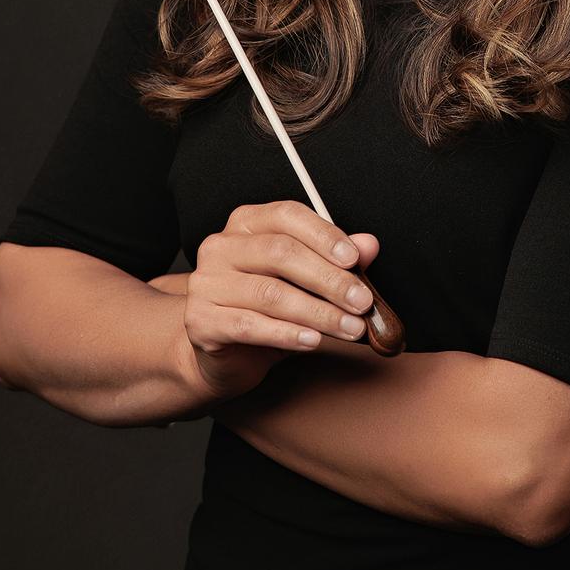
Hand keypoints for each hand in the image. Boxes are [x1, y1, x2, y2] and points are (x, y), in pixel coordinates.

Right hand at [168, 201, 382, 404]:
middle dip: (329, 279)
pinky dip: (287, 334)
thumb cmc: (268, 309)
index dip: (324, 235)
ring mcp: (207, 283)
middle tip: (362, 302)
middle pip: (281, 253)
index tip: (355, 259)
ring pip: (270, 293)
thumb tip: (369, 245)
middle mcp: (221, 246)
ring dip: (318, 313)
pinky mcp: (201, 320)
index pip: (287, 215)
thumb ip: (335, 260)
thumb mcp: (305, 282)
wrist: (226, 354)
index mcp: (247, 223)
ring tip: (350, 328)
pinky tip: (313, 341)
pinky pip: (250, 326)